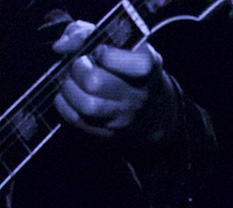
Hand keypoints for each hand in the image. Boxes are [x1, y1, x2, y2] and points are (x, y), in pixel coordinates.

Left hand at [52, 20, 179, 142]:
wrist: (155, 110)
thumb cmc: (130, 69)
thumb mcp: (120, 43)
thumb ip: (86, 34)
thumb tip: (61, 47)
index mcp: (146, 67)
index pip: (116, 59)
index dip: (101, 53)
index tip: (100, 52)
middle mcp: (139, 95)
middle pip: (95, 82)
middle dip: (78, 69)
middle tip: (80, 66)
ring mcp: (125, 117)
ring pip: (86, 105)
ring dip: (70, 89)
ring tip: (73, 81)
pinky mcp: (110, 133)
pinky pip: (77, 119)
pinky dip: (65, 105)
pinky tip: (70, 96)